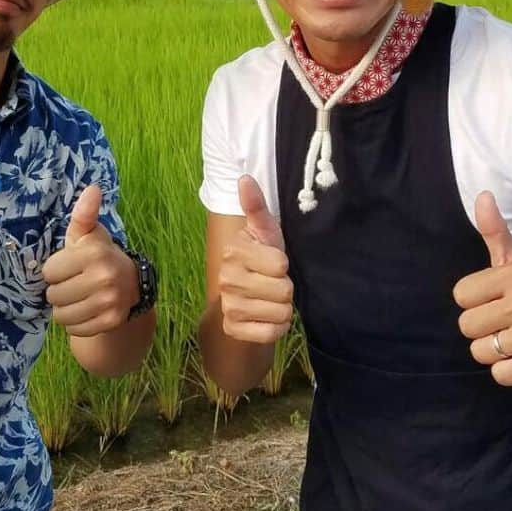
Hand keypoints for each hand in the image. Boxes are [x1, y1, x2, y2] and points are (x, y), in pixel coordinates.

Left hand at [41, 185, 138, 336]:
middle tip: (74, 282)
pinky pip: (74, 328)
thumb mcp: (88, 233)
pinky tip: (86, 309)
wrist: (130, 284)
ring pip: (61, 315)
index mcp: (94, 253)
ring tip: (78, 297)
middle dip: (58, 289)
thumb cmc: (98, 255)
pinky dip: (75, 322)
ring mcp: (109, 302)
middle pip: (53, 295)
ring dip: (64, 308)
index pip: (49, 271)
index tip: (69, 266)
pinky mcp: (110, 321)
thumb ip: (84, 213)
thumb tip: (92, 188)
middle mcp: (104, 278)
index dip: (55, 269)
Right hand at [217, 175, 292, 344]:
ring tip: (269, 300)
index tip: (272, 264)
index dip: (283, 265)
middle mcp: (226, 278)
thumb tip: (245, 178)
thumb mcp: (264, 232)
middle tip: (272, 283)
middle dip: (285, 289)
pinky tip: (266, 318)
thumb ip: (256, 206)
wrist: (243, 299)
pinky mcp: (233, 329)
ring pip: (281, 312)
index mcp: (233, 251)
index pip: (281, 264)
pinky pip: (272, 332)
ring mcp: (228, 306)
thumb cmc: (260, 259)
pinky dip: (276, 328)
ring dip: (282, 309)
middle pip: (284, 290)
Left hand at [453, 191, 511, 384]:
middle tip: (505, 323)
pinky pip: (499, 374)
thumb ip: (495, 232)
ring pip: (480, 351)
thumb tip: (482, 195)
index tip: (495, 300)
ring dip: (493, 351)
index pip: (460, 295)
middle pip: (466, 326)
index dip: (474, 301)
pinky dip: (507, 371)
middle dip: (482, 328)